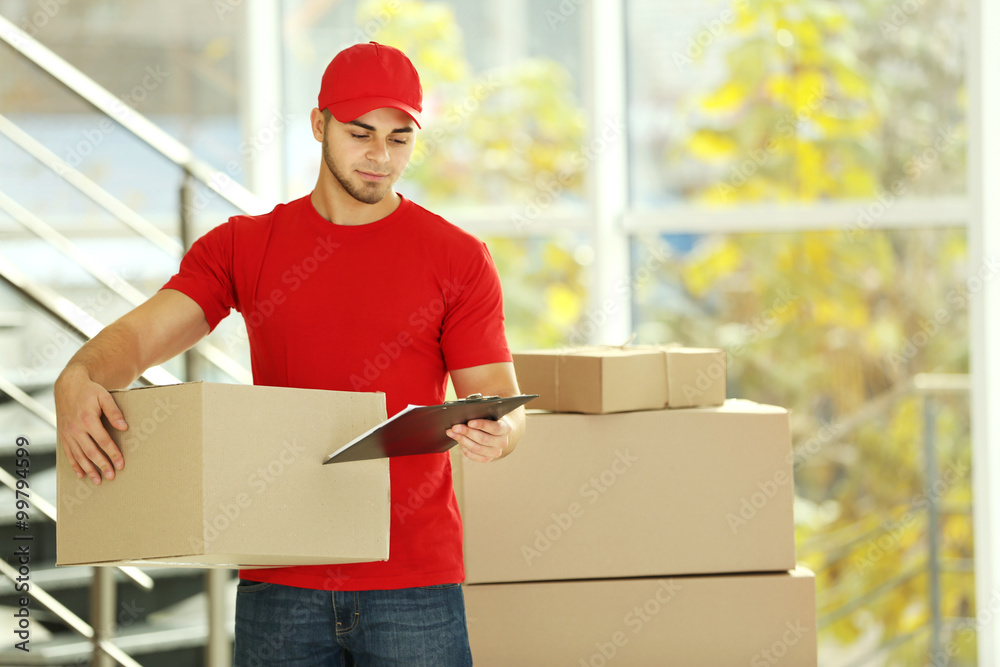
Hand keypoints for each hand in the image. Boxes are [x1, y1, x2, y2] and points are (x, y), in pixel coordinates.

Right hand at [54, 365, 126, 483]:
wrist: (68, 386)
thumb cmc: (90, 391)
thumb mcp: (104, 396)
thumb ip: (114, 412)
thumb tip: (124, 427)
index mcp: (88, 420)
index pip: (103, 441)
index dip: (113, 454)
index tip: (121, 464)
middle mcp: (76, 429)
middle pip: (91, 452)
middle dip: (102, 466)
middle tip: (111, 477)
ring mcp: (68, 433)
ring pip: (79, 456)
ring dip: (89, 470)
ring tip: (98, 481)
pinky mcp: (63, 435)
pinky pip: (68, 453)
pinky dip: (75, 465)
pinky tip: (81, 474)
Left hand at [447, 417, 509, 462]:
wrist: (498, 431)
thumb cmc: (491, 418)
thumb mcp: (490, 412)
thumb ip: (482, 412)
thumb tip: (466, 412)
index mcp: (506, 428)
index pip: (494, 428)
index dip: (481, 425)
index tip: (469, 422)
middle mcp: (503, 442)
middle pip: (483, 439)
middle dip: (467, 432)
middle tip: (455, 427)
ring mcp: (496, 452)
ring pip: (476, 448)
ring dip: (461, 440)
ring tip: (451, 432)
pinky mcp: (487, 458)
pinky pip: (472, 455)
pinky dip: (463, 447)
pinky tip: (457, 440)